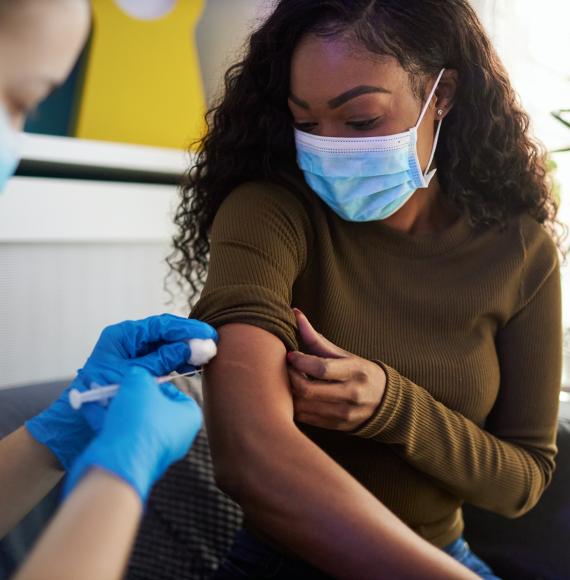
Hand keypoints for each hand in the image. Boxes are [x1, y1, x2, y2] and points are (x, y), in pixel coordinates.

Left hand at [26, 314, 216, 469]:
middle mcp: (129, 340)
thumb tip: (190, 348)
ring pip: (166, 345)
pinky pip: (163, 358)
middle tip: (211, 342)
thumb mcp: (135, 374)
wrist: (79, 423)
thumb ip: (163, 360)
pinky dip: (178, 361)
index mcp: (123, 335)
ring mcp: (134, 353)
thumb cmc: (100, 396)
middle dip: (189, 337)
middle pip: (166, 333)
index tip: (207, 333)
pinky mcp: (140, 366)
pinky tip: (191, 366)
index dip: (186, 328)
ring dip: (185, 349)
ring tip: (205, 355)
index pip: (161, 325)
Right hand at [64, 366, 202, 501]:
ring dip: (118, 409)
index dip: (153, 384)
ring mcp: (158, 451)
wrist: (119, 463)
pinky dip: (110, 425)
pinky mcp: (136, 461)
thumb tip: (136, 376)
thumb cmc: (139, 422)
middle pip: (153, 407)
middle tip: (118, 388)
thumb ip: (140, 374)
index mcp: (189, 416)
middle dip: (132, 397)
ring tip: (101, 397)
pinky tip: (94, 413)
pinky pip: (124, 437)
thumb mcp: (140, 383)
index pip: (174, 392)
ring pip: (136, 422)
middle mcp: (178, 436)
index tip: (138, 381)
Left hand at [288, 309, 385, 431]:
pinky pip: (306, 418)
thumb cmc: (358, 372)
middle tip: (284, 369)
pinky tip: (293, 395)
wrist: (384, 403)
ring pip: (303, 406)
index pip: (321, 368)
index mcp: (355, 371)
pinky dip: (294, 406)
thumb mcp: (343, 355)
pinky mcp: (336, 426)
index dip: (300, 361)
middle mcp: (351, 394)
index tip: (290, 355)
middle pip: (308, 390)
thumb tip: (295, 313)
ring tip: (287, 381)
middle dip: (290, 378)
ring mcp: (343, 413)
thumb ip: (317, 339)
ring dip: (289, 393)